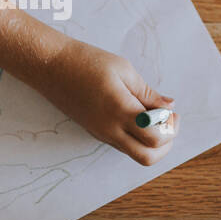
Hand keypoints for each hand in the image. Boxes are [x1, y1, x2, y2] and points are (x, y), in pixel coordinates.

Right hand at [34, 37, 179, 165]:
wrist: (50, 66)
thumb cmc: (86, 61)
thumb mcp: (123, 69)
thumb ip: (148, 92)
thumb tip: (169, 106)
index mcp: (120, 110)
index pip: (155, 137)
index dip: (170, 127)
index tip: (170, 110)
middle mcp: (110, 129)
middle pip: (147, 157)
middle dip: (165, 144)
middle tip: (166, 121)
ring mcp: (101, 134)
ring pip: (134, 153)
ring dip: (151, 142)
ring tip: (152, 117)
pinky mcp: (95, 132)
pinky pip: (122, 144)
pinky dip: (136, 137)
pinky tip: (136, 115)